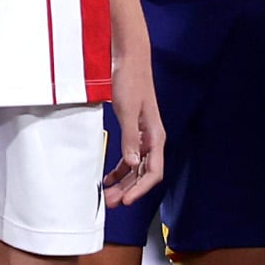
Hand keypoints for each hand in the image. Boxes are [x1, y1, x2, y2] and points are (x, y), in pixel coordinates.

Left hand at [102, 54, 166, 208]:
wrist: (130, 61)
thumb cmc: (131, 81)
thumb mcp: (127, 111)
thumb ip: (130, 138)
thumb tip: (132, 163)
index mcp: (156, 137)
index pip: (152, 172)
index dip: (140, 189)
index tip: (126, 200)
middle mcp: (153, 140)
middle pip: (143, 173)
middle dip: (128, 190)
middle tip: (111, 203)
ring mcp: (144, 136)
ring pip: (135, 168)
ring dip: (123, 182)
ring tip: (109, 195)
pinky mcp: (135, 131)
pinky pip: (130, 157)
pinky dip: (120, 169)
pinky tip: (109, 177)